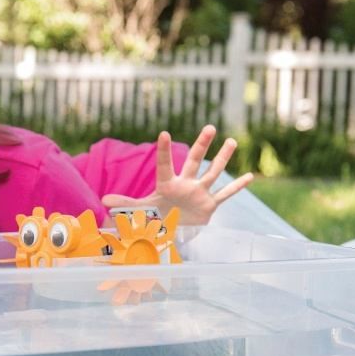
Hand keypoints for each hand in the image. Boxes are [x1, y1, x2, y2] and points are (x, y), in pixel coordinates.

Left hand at [102, 125, 252, 224]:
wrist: (172, 228)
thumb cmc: (156, 214)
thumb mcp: (141, 210)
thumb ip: (126, 203)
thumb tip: (104, 200)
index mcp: (168, 184)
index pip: (165, 165)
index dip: (164, 151)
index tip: (164, 133)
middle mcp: (186, 184)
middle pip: (195, 161)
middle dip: (202, 145)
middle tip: (209, 127)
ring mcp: (200, 192)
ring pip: (213, 172)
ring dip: (223, 158)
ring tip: (232, 141)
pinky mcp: (210, 205)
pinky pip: (225, 194)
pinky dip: (236, 187)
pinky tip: (250, 176)